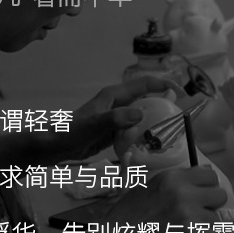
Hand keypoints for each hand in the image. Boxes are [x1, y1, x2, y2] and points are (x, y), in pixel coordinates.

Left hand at [42, 75, 182, 163]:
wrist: (52, 146)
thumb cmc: (69, 133)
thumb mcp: (92, 126)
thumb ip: (114, 119)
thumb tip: (139, 114)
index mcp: (114, 96)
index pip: (145, 84)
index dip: (164, 85)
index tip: (181, 94)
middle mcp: (117, 104)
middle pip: (147, 100)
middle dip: (165, 106)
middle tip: (180, 120)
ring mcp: (116, 119)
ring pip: (142, 117)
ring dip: (156, 124)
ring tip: (170, 135)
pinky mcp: (113, 132)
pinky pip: (134, 132)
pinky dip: (144, 137)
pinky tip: (150, 148)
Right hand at [103, 166, 227, 232]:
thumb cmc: (129, 212)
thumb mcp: (148, 185)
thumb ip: (174, 181)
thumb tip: (196, 177)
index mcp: (173, 177)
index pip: (210, 175)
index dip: (207, 186)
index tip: (200, 195)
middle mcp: (183, 191)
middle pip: (219, 195)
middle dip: (210, 206)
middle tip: (196, 213)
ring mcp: (188, 213)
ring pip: (216, 218)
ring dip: (205, 225)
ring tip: (187, 228)